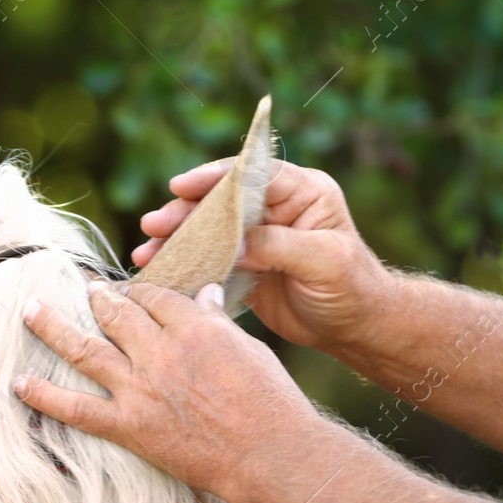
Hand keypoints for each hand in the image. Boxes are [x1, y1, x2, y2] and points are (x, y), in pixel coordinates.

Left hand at [12, 280, 314, 498]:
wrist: (269, 454)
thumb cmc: (271, 402)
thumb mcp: (250, 349)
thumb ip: (219, 322)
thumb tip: (206, 295)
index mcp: (194, 327)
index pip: (156, 296)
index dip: (140, 290)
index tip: (132, 290)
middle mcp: (159, 351)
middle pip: (116, 312)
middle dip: (97, 297)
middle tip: (86, 290)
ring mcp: (140, 388)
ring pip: (84, 348)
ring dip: (52, 327)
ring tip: (31, 310)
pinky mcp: (129, 425)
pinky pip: (76, 409)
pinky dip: (43, 396)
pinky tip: (19, 383)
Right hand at [133, 158, 394, 349]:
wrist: (356, 328)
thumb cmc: (352, 288)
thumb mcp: (323, 261)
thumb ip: (278, 245)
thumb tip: (234, 242)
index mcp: (303, 192)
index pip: (252, 174)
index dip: (214, 178)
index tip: (180, 186)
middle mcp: (277, 208)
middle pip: (222, 201)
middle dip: (185, 212)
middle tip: (153, 226)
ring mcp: (259, 236)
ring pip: (210, 230)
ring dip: (178, 240)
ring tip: (146, 253)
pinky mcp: (247, 265)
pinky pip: (210, 259)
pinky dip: (186, 265)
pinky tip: (160, 272)